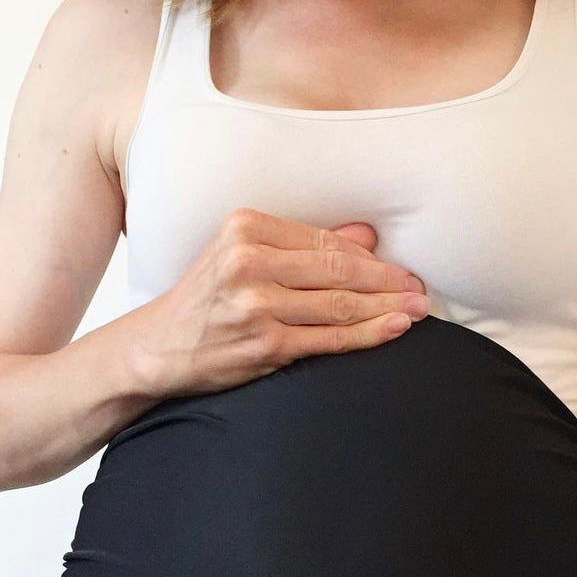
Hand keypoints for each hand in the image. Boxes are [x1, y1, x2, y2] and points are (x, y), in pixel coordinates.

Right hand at [132, 207, 430, 397]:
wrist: (156, 348)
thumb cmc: (205, 300)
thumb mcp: (241, 255)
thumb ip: (302, 244)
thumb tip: (367, 234)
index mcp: (244, 228)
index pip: (325, 241)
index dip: (369, 257)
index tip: (398, 268)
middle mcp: (249, 262)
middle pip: (338, 270)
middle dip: (388, 281)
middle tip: (420, 289)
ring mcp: (257, 305)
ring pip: (339, 305)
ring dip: (387, 308)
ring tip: (418, 310)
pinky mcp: (264, 345)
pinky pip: (330, 339)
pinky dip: (368, 334)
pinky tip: (394, 329)